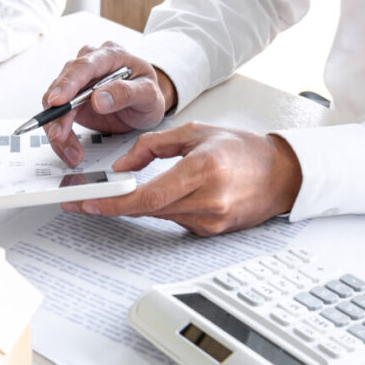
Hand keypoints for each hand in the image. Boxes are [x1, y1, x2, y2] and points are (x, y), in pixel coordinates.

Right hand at [42, 42, 176, 166]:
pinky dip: (61, 135)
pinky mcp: (71, 99)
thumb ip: (125, 93)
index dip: (68, 83)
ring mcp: (77, 81)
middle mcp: (88, 64)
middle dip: (58, 114)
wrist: (145, 102)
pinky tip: (69, 149)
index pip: (84, 66)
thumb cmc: (147, 93)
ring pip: (54, 103)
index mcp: (109, 55)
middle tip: (59, 136)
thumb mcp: (147, 95)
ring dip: (57, 129)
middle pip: (62, 85)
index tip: (58, 101)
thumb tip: (98, 99)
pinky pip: (57, 116)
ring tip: (71, 151)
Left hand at [61, 123, 302, 235]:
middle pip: (147, 209)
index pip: (148, 195)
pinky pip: (173, 220)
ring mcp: (210, 221)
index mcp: (204, 170)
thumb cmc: (243, 150)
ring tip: (115, 193)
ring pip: (157, 215)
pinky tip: (163, 195)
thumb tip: (122, 166)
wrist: (281, 175)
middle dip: (112, 204)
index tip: (88, 202)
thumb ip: (153, 146)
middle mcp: (208, 200)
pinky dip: (161, 207)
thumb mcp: (195, 132)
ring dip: (135, 205)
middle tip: (82, 200)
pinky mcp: (211, 232)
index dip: (114, 202)